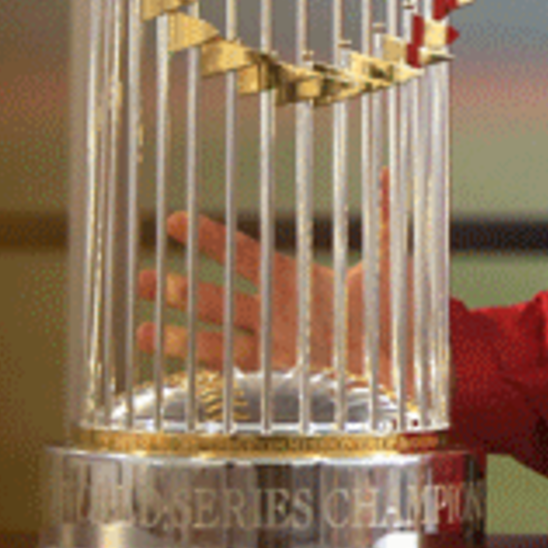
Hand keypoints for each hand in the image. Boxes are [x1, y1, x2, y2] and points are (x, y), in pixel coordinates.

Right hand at [135, 178, 395, 380]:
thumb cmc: (393, 308)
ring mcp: (274, 345)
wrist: (405, 357)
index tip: (175, 222)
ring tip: (141, 330)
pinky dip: (205, 372)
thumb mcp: (388, 261)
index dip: (211, 239)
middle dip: (181, 290)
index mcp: (294, 279)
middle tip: (141, 279)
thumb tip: (387, 171)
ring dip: (179, 336)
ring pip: (217, 340)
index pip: (244, 254)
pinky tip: (172, 374)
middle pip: (220, 299)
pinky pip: (236, 373)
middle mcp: (276, 312)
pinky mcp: (281, 376)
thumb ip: (385, 218)